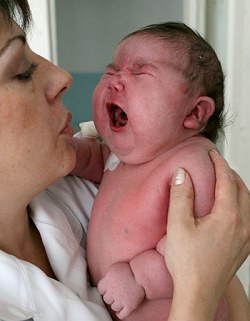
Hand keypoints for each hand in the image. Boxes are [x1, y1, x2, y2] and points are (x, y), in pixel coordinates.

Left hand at [98, 262, 144, 318]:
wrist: (143, 274)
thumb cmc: (129, 269)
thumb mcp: (116, 267)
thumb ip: (108, 275)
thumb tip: (105, 281)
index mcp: (108, 280)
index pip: (100, 289)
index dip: (104, 289)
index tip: (109, 288)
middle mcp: (113, 290)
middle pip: (106, 299)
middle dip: (111, 297)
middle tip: (116, 293)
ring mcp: (121, 299)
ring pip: (114, 307)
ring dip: (116, 304)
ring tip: (121, 300)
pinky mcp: (130, 306)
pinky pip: (121, 315)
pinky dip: (120, 314)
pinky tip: (121, 310)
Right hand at [165, 150, 249, 318]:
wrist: (197, 294)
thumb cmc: (188, 263)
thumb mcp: (178, 225)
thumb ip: (181, 196)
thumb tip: (183, 174)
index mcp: (228, 217)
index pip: (227, 181)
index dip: (219, 164)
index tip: (212, 154)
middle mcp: (242, 225)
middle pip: (242, 189)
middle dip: (230, 174)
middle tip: (218, 165)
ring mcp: (245, 238)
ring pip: (248, 203)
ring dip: (237, 188)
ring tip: (224, 182)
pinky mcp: (243, 247)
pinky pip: (248, 217)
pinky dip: (240, 204)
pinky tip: (230, 208)